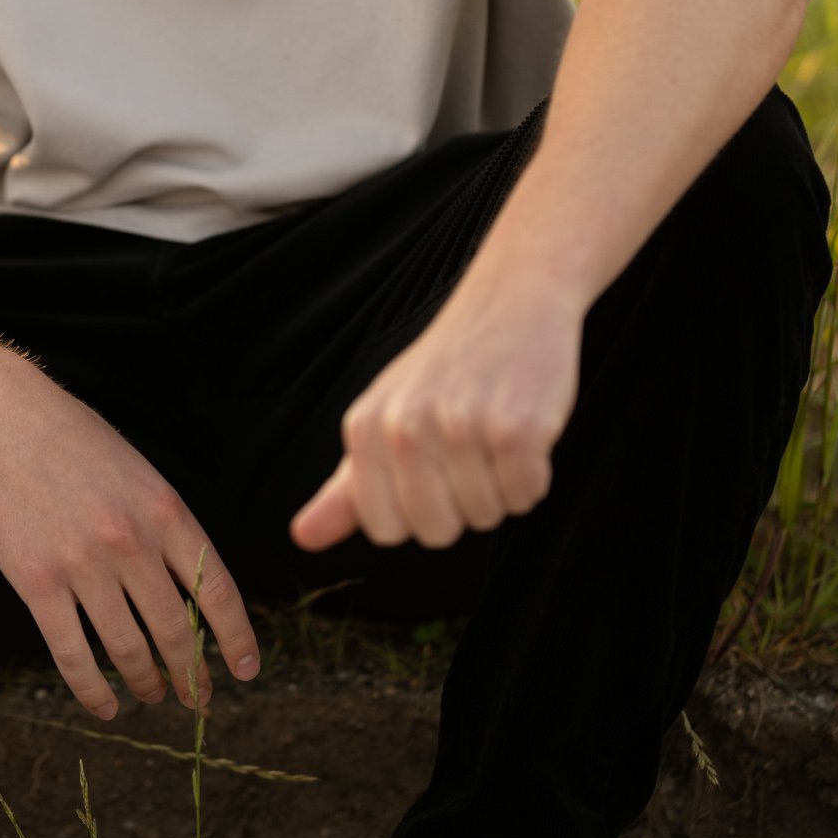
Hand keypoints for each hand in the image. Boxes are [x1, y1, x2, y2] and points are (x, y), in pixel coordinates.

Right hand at [0, 361, 260, 721]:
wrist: (3, 419)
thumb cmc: (76, 443)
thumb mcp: (141, 475)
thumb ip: (167, 529)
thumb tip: (192, 594)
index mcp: (165, 512)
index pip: (216, 590)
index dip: (236, 637)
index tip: (245, 670)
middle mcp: (131, 542)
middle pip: (174, 630)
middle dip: (192, 675)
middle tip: (199, 700)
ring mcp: (82, 565)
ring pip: (127, 648)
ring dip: (145, 683)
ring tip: (152, 696)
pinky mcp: (36, 583)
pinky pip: (72, 653)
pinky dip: (92, 689)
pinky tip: (105, 707)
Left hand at [289, 270, 583, 550]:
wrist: (512, 300)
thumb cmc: (447, 368)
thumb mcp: (383, 417)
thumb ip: (346, 488)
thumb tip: (303, 537)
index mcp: (364, 427)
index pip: (385, 529)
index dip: (418, 512)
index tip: (432, 469)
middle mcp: (404, 426)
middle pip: (436, 531)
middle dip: (462, 505)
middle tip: (470, 449)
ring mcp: (458, 425)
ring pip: (485, 516)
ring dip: (501, 486)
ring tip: (496, 432)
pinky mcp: (514, 428)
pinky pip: (525, 496)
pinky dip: (534, 476)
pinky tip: (524, 432)